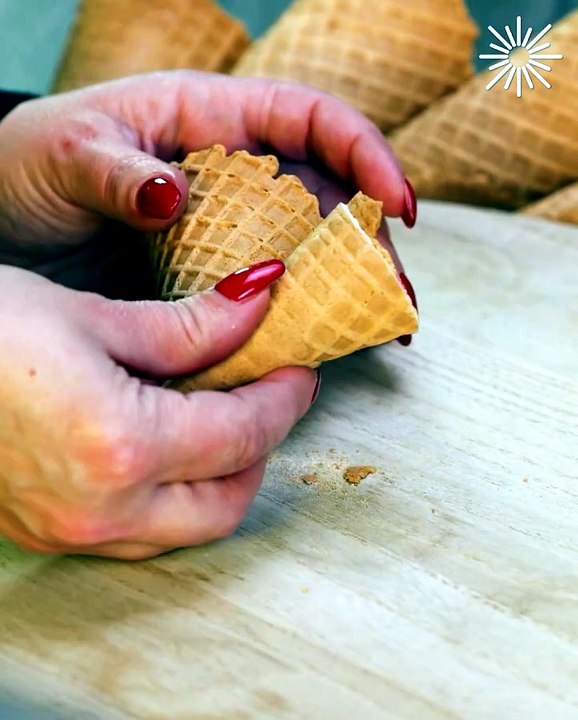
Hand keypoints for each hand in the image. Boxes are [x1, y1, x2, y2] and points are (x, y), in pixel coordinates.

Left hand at [0, 71, 409, 295]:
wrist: (5, 223)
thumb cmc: (30, 169)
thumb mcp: (64, 154)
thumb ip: (116, 170)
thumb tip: (171, 195)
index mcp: (211, 119)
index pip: (312, 121)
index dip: (367, 154)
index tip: (398, 205)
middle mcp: (233, 173)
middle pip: (328, 194)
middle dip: (371, 240)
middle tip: (394, 293)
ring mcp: (227, 227)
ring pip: (308, 249)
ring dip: (349, 287)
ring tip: (379, 329)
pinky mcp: (213, 276)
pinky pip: (270, 293)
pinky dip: (302, 317)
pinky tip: (325, 344)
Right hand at [0, 262, 315, 558]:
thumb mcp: (95, 315)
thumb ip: (192, 324)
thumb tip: (258, 303)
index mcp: (119, 448)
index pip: (240, 435)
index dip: (282, 400)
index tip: (299, 371)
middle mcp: (100, 509)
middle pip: (226, 503)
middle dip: (262, 450)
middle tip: (270, 397)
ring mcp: (71, 532)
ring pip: (186, 529)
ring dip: (221, 479)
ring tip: (226, 421)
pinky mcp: (50, 532)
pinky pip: (139, 533)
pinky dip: (174, 496)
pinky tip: (171, 448)